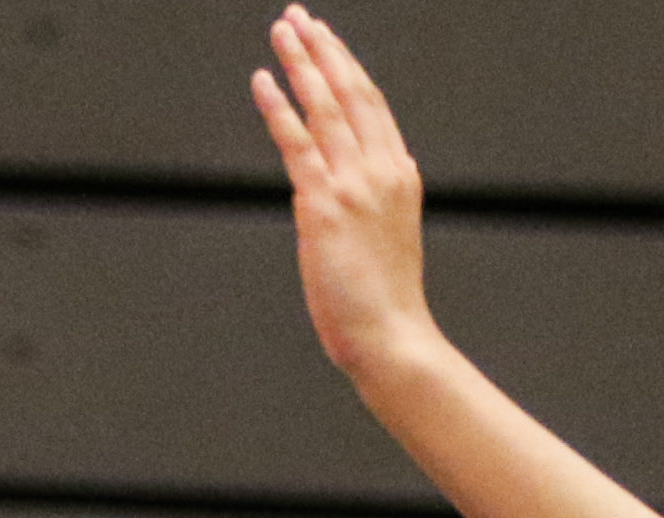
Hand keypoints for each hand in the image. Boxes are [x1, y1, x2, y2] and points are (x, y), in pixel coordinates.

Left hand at [253, 7, 445, 381]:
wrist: (392, 338)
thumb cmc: (386, 304)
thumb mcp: (385, 241)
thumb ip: (368, 205)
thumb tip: (335, 194)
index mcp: (400, 178)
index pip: (372, 107)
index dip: (347, 67)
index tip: (326, 39)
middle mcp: (382, 173)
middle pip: (351, 93)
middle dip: (324, 49)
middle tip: (299, 17)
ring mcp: (355, 187)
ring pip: (326, 107)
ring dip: (301, 63)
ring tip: (282, 29)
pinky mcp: (324, 206)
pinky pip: (297, 143)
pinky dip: (278, 107)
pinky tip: (263, 79)